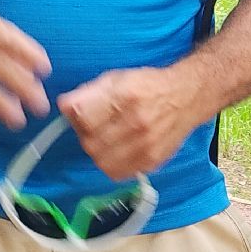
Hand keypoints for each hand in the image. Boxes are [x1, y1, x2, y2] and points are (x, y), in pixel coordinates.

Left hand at [57, 67, 202, 180]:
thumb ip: (89, 92)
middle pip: (90, 142)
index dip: (74, 115)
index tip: (76, 111)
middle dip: (84, 134)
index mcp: (125, 96)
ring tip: (103, 138)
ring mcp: (145, 146)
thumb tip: (64, 106)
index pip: (83, 116)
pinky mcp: (152, 162)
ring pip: (102, 161)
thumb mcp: (117, 78)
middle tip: (91, 126)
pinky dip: (110, 163)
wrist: (186, 97)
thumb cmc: (148, 84)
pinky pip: (118, 173)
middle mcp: (136, 123)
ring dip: (96, 151)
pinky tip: (115, 150)